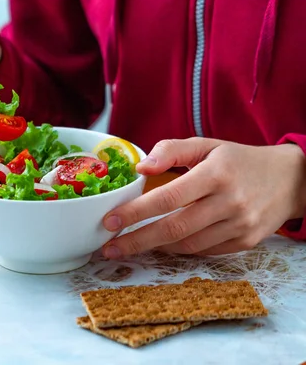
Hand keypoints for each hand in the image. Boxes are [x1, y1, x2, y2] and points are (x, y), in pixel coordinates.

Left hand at [101, 137, 305, 257]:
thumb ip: (171, 150)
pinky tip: (160, 246)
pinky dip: (179, 250)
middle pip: (174, 228)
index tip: (110, 221)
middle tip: (109, 248)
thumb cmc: (239, 160)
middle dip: (137, 240)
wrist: (291, 179)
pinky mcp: (245, 242)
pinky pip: (204, 251)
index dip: (136, 212)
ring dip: (154, 248)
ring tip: (129, 246)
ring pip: (187, 245)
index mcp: (215, 174)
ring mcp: (239, 226)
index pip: (168, 197)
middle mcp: (229, 202)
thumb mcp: (206, 145)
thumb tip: (140, 168)